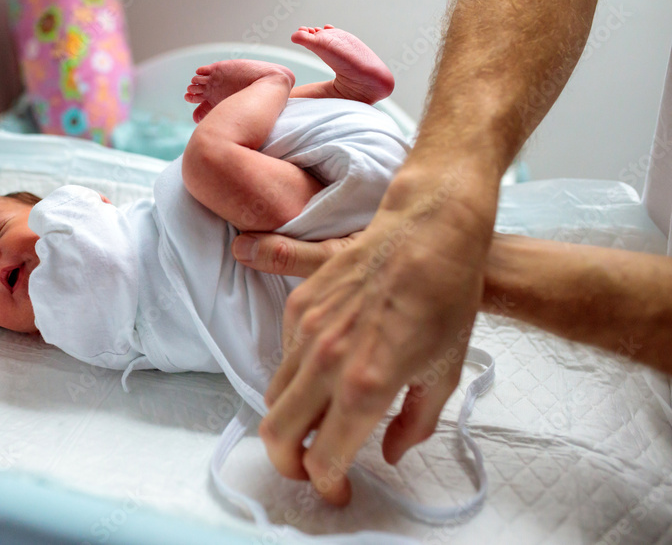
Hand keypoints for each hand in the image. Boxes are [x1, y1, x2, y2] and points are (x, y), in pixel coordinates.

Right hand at [231, 168, 494, 504]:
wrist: (430, 232)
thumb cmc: (447, 299)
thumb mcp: (443, 373)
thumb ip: (413, 424)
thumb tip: (391, 451)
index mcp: (366, 386)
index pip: (325, 459)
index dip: (329, 485)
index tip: (339, 488)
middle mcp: (328, 361)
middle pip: (278, 434)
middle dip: (289, 464)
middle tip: (312, 468)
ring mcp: (307, 330)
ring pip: (274, 397)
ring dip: (290, 421)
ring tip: (318, 425)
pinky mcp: (299, 306)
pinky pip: (282, 357)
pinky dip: (295, 379)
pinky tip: (325, 375)